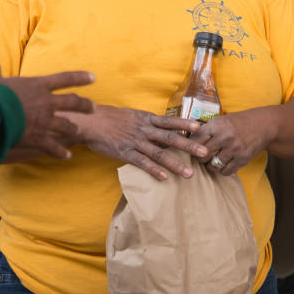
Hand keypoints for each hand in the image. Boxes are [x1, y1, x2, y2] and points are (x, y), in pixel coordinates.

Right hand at [0, 57, 94, 160]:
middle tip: (94, 107)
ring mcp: (44, 121)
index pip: (64, 78)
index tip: (93, 77)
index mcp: (38, 85)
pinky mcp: (38, 138)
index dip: (80, 77)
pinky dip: (60, 152)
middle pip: (72, 102)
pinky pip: (53, 146)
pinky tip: (67, 156)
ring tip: (78, 131)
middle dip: (85, 105)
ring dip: (72, 128)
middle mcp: (46, 102)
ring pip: (66, 124)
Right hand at [62, 105, 208, 180]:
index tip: (200, 127)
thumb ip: (147, 121)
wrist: (89, 122)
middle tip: (205, 153)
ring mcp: (135, 141)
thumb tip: (163, 126)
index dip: (185, 123)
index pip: (169, 121)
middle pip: (170, 138)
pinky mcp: (124, 153)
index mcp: (146, 118)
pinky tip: (164, 178)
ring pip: (159, 153)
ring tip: (189, 173)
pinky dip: (153, 170)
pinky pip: (141, 162)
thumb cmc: (111, 118)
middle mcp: (144, 129)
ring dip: (175, 164)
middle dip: (189, 145)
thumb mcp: (132, 115)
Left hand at [190, 108, 277, 176]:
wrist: (263, 125)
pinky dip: (223, 170)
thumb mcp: (222, 120)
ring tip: (213, 161)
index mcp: (217, 125)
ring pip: (213, 166)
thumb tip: (187, 140)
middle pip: (202, 155)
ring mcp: (234, 149)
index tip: (192, 149)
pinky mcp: (243, 158)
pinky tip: (224, 164)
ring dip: (211, 166)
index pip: (195, 140)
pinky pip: (226, 171)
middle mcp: (225, 137)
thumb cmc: (239, 122)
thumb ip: (207, 129)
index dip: (191, 147)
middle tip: (202, 157)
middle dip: (200, 158)